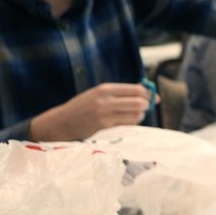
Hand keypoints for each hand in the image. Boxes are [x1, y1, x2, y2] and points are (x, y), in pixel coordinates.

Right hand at [28, 82, 151, 140]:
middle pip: (138, 101)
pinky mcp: (104, 125)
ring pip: (135, 113)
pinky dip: (133, 121)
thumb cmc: (83, 107)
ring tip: (137, 114)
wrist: (62, 122)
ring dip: (141, 114)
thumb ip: (119, 93)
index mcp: (105, 88)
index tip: (153, 96)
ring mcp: (104, 113)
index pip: (135, 89)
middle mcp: (105, 99)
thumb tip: (145, 92)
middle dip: (147, 104)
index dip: (148, 93)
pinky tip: (130, 120)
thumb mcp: (98, 94)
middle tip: (148, 106)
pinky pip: (127, 123)